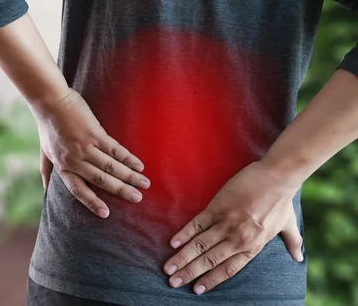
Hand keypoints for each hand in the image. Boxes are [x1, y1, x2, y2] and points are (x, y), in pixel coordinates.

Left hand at [33, 88, 150, 217]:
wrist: (50, 101)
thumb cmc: (47, 126)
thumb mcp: (44, 152)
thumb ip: (47, 171)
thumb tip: (45, 189)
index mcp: (63, 167)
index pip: (78, 190)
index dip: (92, 203)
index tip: (106, 214)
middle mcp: (74, 160)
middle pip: (101, 180)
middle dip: (121, 191)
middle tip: (137, 199)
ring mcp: (85, 147)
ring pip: (110, 167)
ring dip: (129, 176)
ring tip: (144, 183)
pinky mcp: (94, 133)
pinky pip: (114, 149)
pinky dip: (128, 158)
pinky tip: (138, 165)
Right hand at [163, 160, 303, 294]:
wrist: (276, 177)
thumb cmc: (282, 200)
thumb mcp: (288, 224)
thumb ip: (292, 242)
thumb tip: (299, 257)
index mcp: (253, 246)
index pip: (228, 269)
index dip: (211, 280)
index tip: (196, 290)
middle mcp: (237, 238)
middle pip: (209, 260)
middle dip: (189, 273)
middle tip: (173, 282)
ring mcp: (226, 223)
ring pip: (200, 245)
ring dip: (182, 258)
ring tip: (168, 268)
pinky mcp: (217, 207)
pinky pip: (197, 224)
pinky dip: (184, 234)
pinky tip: (173, 244)